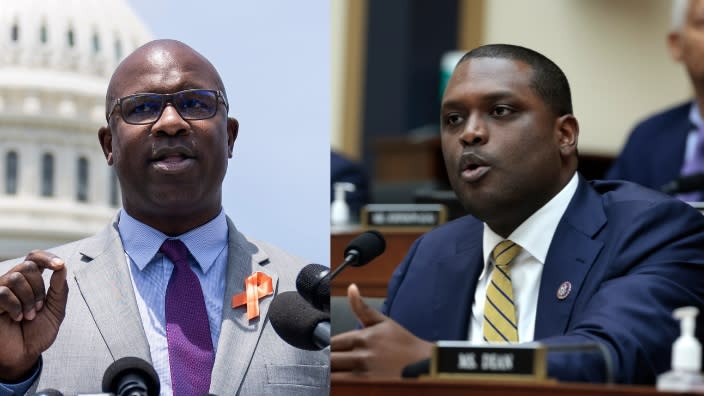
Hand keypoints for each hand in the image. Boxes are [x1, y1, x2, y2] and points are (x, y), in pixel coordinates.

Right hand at [0, 250, 67, 381]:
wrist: (24, 355)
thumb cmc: (38, 333)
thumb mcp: (56, 310)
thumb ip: (59, 289)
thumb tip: (62, 267)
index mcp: (30, 281)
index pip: (34, 257)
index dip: (46, 257)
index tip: (60, 266)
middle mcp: (13, 283)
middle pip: (27, 266)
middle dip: (39, 287)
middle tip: (39, 308)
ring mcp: (0, 291)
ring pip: (15, 277)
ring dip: (28, 298)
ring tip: (29, 316)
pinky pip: (2, 292)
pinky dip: (15, 306)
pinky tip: (17, 318)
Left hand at [331, 283, 432, 377]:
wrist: (424, 364)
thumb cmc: (403, 343)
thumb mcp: (382, 321)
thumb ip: (361, 307)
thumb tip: (351, 287)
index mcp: (362, 338)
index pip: (332, 343)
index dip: (328, 347)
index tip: (330, 350)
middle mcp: (362, 356)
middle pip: (331, 361)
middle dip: (328, 362)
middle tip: (331, 363)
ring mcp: (365, 374)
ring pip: (335, 377)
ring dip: (333, 375)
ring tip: (339, 372)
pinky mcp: (369, 386)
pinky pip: (345, 387)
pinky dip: (341, 384)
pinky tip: (345, 381)